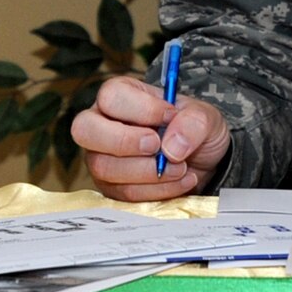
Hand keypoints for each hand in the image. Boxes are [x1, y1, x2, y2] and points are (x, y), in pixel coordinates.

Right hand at [70, 75, 230, 201]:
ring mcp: (102, 158)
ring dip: (148, 172)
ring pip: (104, 167)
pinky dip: (156, 191)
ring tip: (181, 167)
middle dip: (124, 141)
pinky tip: (180, 181)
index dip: (141, 109)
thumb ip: (194, 122)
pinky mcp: (111, 187)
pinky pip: (123, 194)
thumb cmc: (192, 130)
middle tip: (157, 146)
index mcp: (120, 96)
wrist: (200, 161)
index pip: (112, 96)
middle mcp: (102, 125)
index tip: (170, 116)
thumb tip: (172, 147)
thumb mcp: (205, 117)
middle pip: (85, 130)